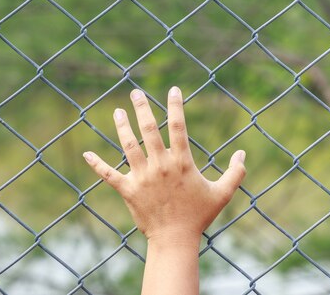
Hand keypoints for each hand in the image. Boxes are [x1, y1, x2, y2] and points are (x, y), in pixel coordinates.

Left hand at [83, 86, 245, 241]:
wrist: (175, 240)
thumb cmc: (200, 216)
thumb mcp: (223, 193)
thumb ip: (236, 172)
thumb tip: (243, 153)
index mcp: (182, 162)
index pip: (178, 126)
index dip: (175, 105)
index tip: (173, 89)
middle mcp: (160, 165)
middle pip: (149, 130)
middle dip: (141, 108)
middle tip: (135, 92)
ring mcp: (142, 177)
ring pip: (129, 146)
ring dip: (122, 127)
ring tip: (117, 111)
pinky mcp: (128, 190)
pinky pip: (109, 175)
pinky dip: (97, 164)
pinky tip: (86, 153)